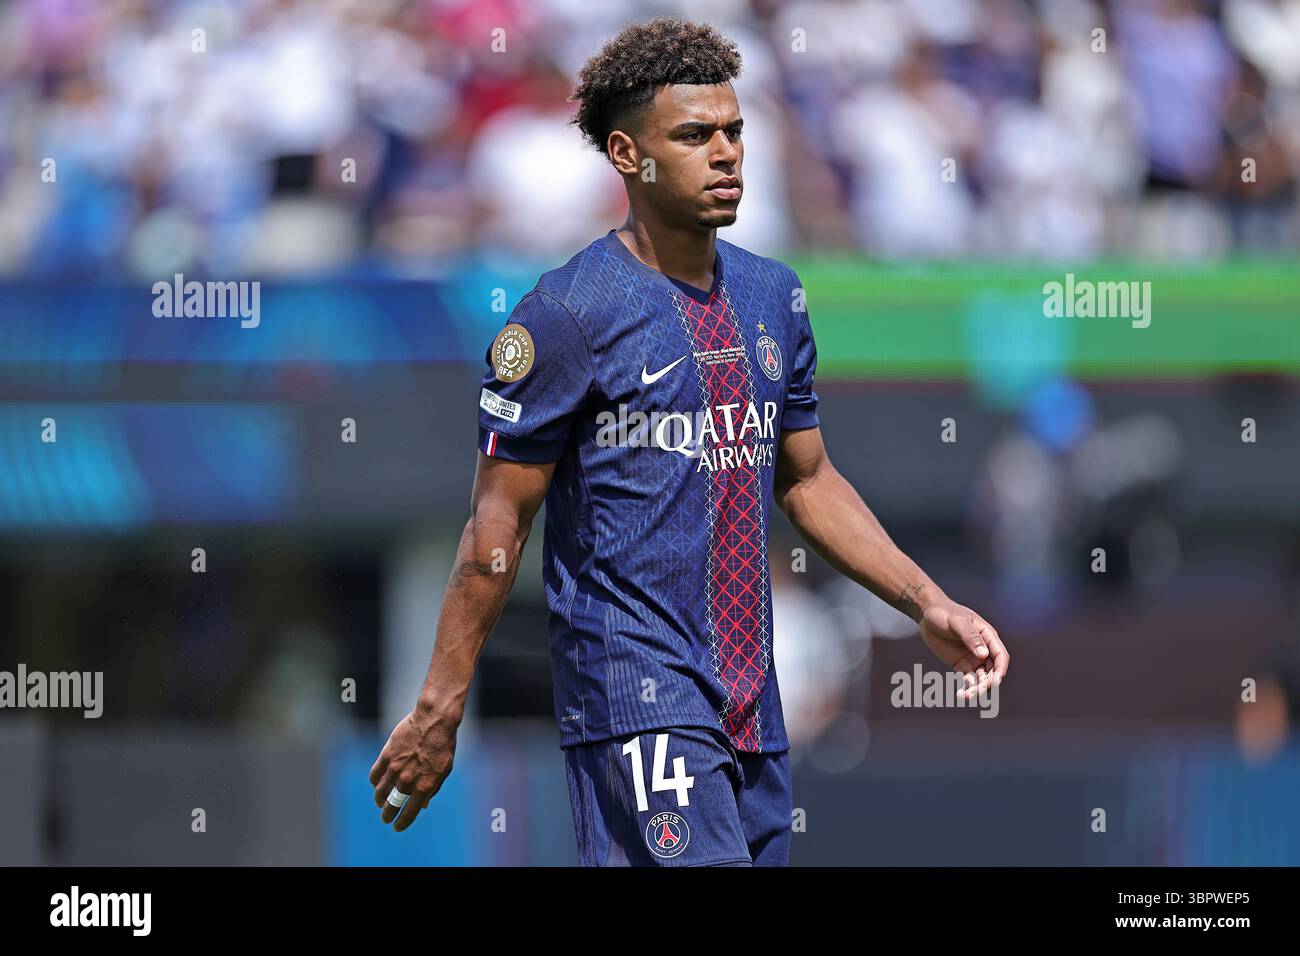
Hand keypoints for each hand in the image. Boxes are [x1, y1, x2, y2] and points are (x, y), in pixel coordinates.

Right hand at [369, 707, 458, 831]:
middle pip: (392, 805)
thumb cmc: (443, 745)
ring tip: (380, 802)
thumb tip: (422, 805)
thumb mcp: (444, 770)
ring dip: (379, 800)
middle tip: (385, 818)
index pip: (409, 813)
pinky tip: (377, 785)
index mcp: (425, 786)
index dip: (401, 823)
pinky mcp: (386, 755)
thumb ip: (433, 788)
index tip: (397, 827)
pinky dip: (374, 783)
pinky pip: (375, 775)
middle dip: (387, 815)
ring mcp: (395, 768)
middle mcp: (408, 780)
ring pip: (380, 792)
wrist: (434, 720)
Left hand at [917, 599, 1009, 700]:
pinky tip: (961, 694)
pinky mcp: (961, 665)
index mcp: (988, 636)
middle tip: (977, 690)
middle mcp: (984, 649)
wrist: (927, 614)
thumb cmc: (944, 613)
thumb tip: (984, 655)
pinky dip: (968, 688)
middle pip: (993, 671)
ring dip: (978, 688)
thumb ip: (970, 637)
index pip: (1001, 656)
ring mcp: (973, 658)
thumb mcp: (957, 622)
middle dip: (988, 683)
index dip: (1001, 669)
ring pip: (982, 678)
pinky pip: (969, 680)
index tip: (996, 681)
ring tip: (966, 695)